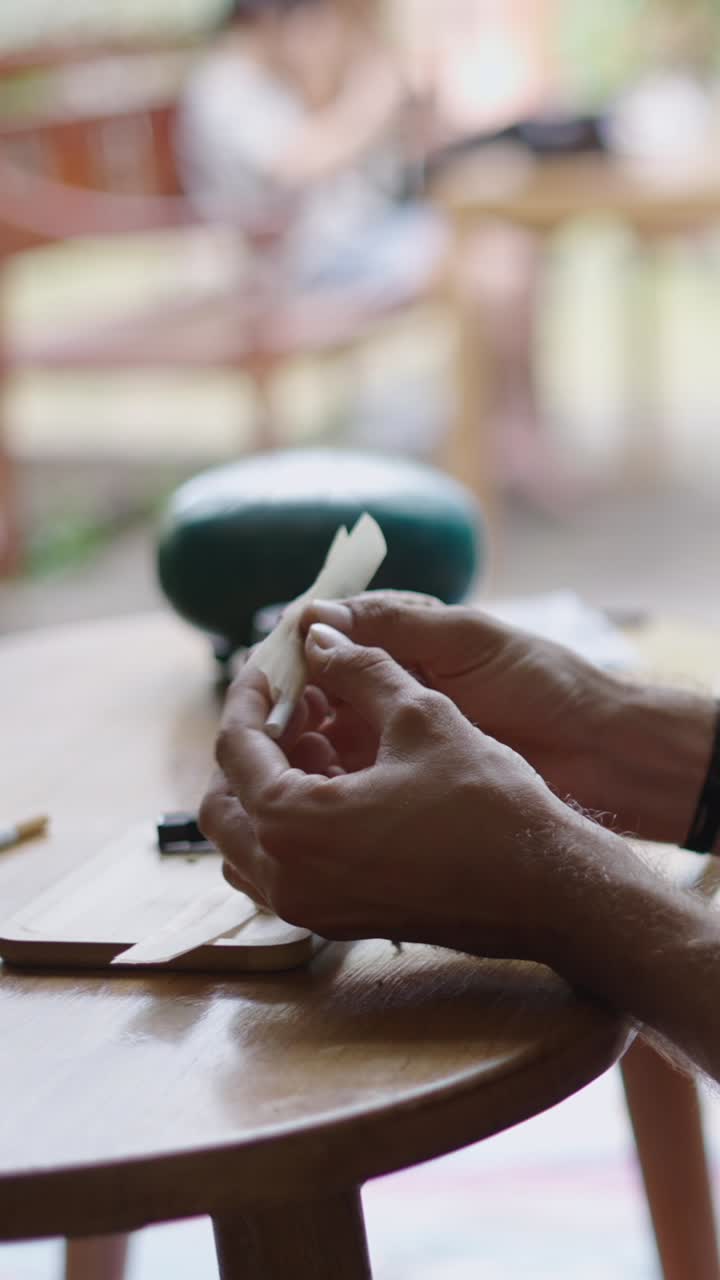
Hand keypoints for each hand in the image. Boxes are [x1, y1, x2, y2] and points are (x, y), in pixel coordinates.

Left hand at [200, 623, 605, 965]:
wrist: (547, 888)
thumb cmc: (487, 804)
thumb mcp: (419, 716)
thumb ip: (357, 670)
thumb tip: (318, 637)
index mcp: (292, 825)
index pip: (235, 749)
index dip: (249, 696)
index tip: (269, 665)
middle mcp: (286, 878)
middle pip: (226, 802)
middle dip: (251, 745)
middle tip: (293, 704)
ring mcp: (310, 908)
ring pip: (250, 841)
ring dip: (269, 785)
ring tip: (321, 739)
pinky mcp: (339, 919)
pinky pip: (284, 867)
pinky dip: (294, 821)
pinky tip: (344, 781)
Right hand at [301, 593, 715, 845]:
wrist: (598, 752)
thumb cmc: (540, 682)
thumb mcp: (464, 641)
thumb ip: (394, 625)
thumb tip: (312, 615)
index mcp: (408, 636)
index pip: (333, 633)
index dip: (298, 647)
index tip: (266, 664)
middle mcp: (393, 683)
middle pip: (320, 687)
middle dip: (292, 699)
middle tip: (268, 718)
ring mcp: (396, 733)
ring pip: (326, 734)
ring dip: (302, 740)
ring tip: (281, 751)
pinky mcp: (404, 777)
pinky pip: (350, 774)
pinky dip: (326, 776)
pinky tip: (308, 783)